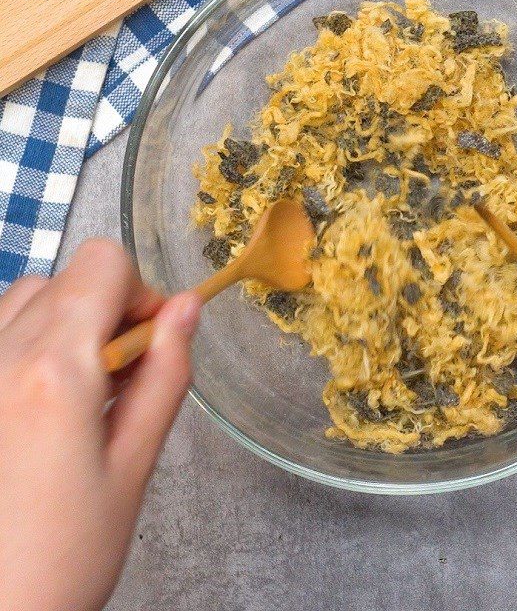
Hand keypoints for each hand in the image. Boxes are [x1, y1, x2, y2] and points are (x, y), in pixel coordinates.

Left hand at [0, 240, 200, 610]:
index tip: (150, 347)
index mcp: (53, 370)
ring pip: (26, 298)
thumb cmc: (64, 555)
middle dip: (107, 311)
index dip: (141, 294)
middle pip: (68, 278)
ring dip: (64, 323)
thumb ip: (165, 375)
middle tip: (119, 378)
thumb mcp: (134, 466)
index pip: (104, 263)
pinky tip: (36, 404)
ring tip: (77, 391)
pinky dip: (27, 343)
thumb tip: (188, 306)